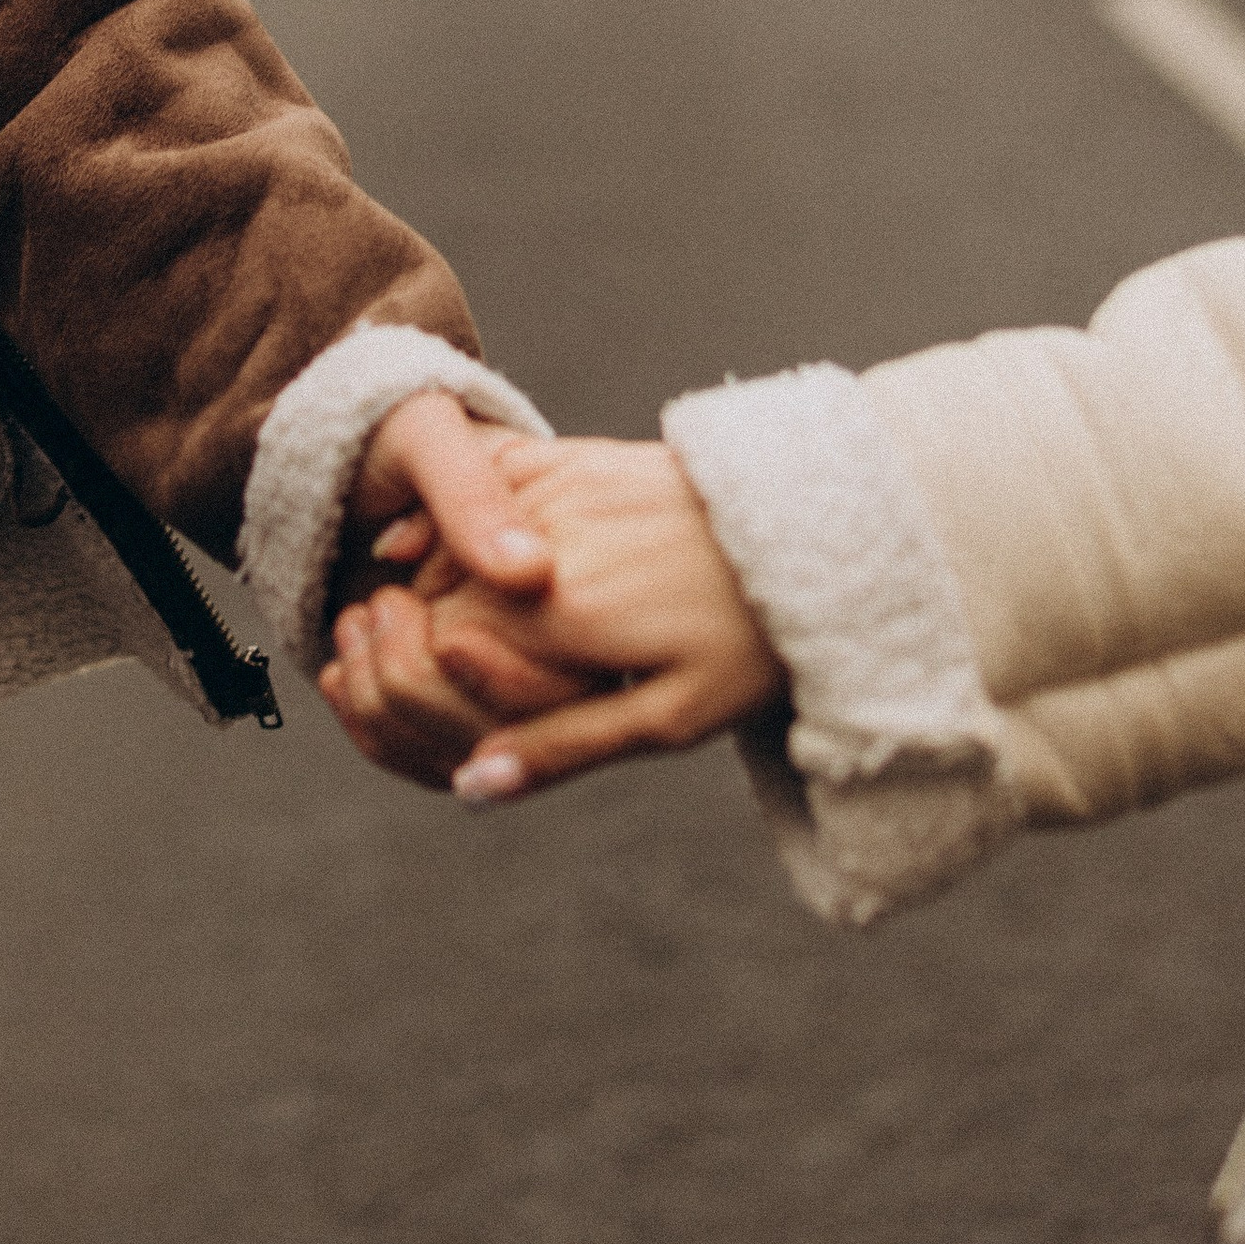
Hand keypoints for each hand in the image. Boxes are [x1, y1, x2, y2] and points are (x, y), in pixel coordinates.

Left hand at [318, 400, 588, 787]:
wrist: (354, 452)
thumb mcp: (429, 440)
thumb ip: (473, 495)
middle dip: (407, 682)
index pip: (539, 666)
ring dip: (382, 705)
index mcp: (569, 568)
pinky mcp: (463, 703)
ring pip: (460, 756)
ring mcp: (509, 676)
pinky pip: (431, 762)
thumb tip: (526, 573)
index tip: (389, 597)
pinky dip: (374, 731)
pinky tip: (342, 676)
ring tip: (352, 623)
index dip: (454, 654)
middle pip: (499, 728)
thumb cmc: (394, 433)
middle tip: (368, 606)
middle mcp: (554, 636)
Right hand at [424, 438, 785, 801]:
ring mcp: (556, 488)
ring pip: (450, 543)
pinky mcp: (571, 458)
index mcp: (562, 611)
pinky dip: (462, 523)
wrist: (815, 536)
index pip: (437, 655)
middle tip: (471, 677)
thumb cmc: (748, 641)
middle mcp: (545, 541)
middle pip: (434, 599)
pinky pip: (485, 487)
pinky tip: (476, 553)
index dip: (434, 693)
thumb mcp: (668, 719)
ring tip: (483, 628)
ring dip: (441, 586)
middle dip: (429, 641)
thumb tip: (471, 785)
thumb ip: (560, 748)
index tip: (463, 710)